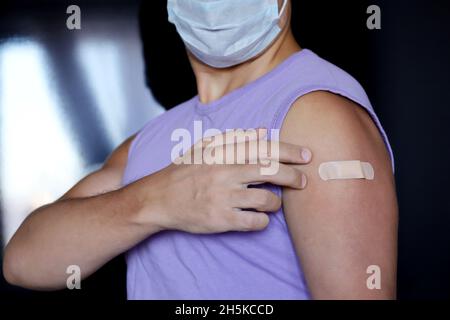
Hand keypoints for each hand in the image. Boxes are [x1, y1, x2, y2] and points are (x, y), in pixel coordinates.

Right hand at [130, 129, 311, 232]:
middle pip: (271, 172)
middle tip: (303, 181)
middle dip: (294, 176)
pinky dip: (263, 221)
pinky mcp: (221, 220)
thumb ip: (234, 138)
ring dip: (277, 202)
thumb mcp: (203, 147)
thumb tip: (263, 131)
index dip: (290, 151)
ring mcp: (223, 198)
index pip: (264, 148)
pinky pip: (254, 222)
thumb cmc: (183, 171)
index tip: (307, 156)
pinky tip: (260, 218)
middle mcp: (225, 173)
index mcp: (223, 154)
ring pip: (267, 200)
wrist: (159, 199)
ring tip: (273, 202)